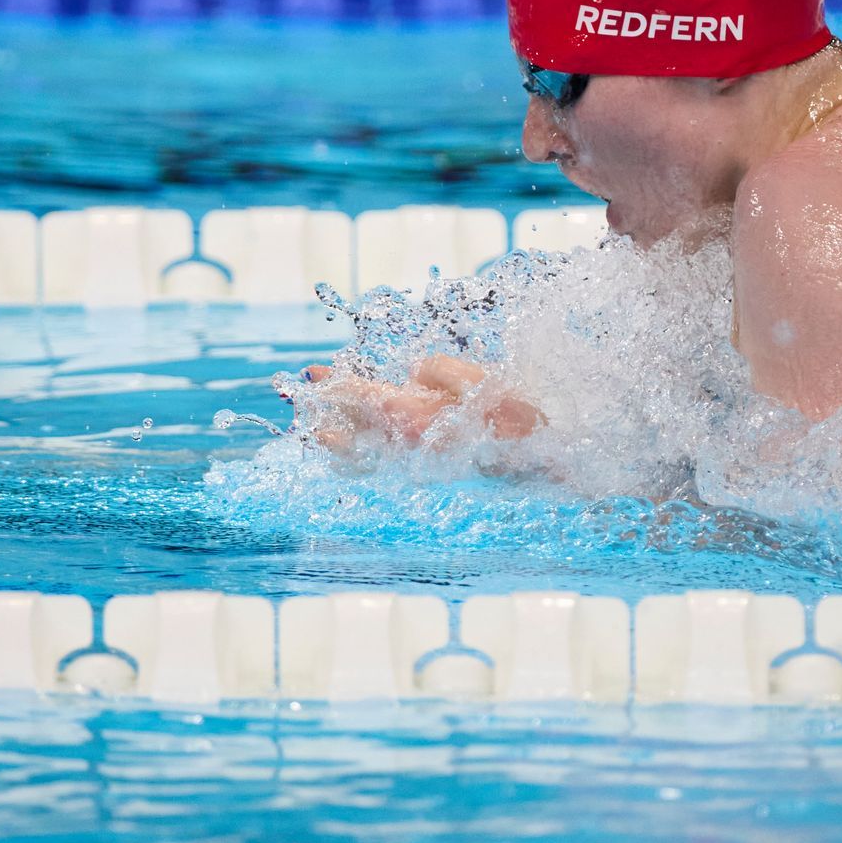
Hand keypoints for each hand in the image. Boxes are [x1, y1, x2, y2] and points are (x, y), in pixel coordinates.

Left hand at [278, 354, 540, 447]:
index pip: (361, 397)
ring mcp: (415, 461)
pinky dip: (358, 461)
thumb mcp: (479, 378)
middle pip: (351, 426)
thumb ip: (439, 371)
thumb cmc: (514, 415)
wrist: (541, 460)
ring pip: (360, 454)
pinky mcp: (427, 470)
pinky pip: (381, 469)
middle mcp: (407, 442)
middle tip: (300, 396)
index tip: (313, 372)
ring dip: (334, 439)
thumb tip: (410, 373)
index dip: (334, 383)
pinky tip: (352, 454)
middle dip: (324, 410)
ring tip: (312, 430)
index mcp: (414, 414)